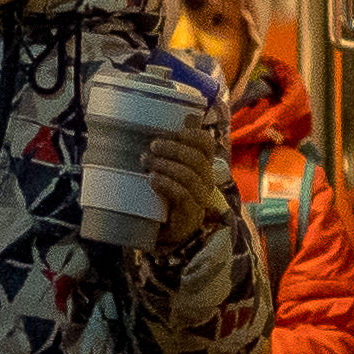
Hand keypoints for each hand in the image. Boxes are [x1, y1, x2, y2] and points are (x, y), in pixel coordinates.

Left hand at [142, 129, 220, 245]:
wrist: (164, 230)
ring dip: (166, 166)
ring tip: (146, 162)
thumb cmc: (163, 193)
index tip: (175, 132)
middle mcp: (206, 180)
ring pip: (189, 176)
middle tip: (152, 147)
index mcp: (202, 165)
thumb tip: (162, 124)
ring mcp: (199, 198)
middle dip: (173, 149)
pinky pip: (182, 195)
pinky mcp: (189, 214)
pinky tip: (153, 180)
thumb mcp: (164, 168)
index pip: (207, 145)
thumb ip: (166, 148)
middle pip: (197, 159)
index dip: (193, 135)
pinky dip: (166, 184)